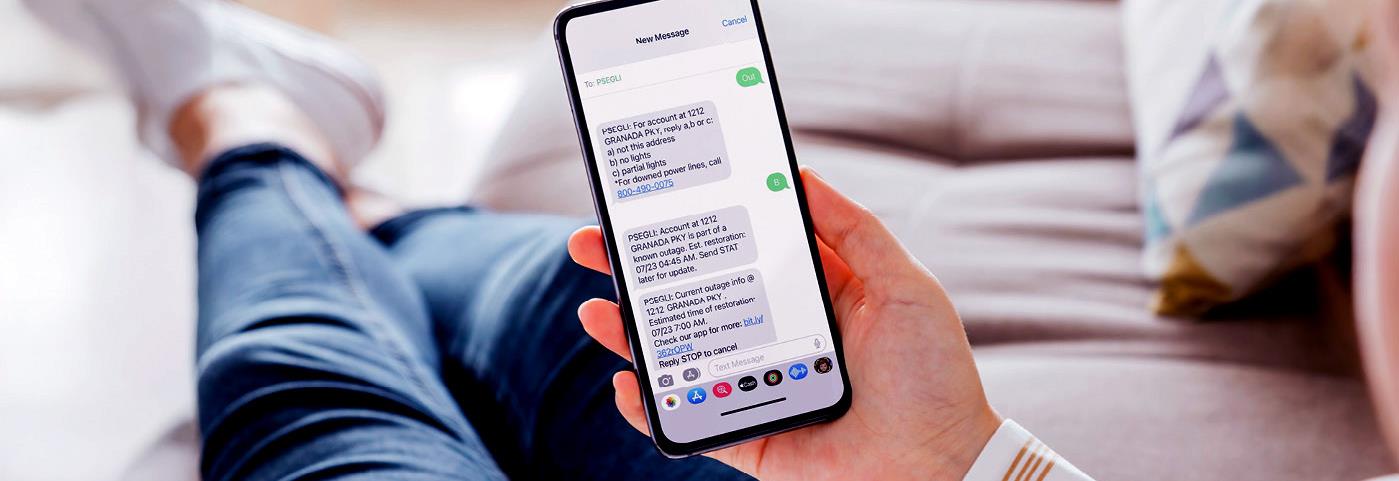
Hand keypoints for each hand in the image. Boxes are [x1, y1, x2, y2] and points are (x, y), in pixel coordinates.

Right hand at [567, 168, 1000, 480]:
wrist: (943, 465)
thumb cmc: (933, 377)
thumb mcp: (905, 286)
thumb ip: (855, 231)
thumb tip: (802, 176)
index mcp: (811, 297)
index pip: (738, 253)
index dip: (695, 227)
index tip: (654, 200)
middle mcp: (775, 338)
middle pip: (694, 299)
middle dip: (639, 274)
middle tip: (594, 245)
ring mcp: (756, 387)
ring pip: (679, 357)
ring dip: (630, 334)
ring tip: (595, 309)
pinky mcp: (750, 437)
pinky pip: (689, 423)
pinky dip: (650, 409)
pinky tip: (627, 381)